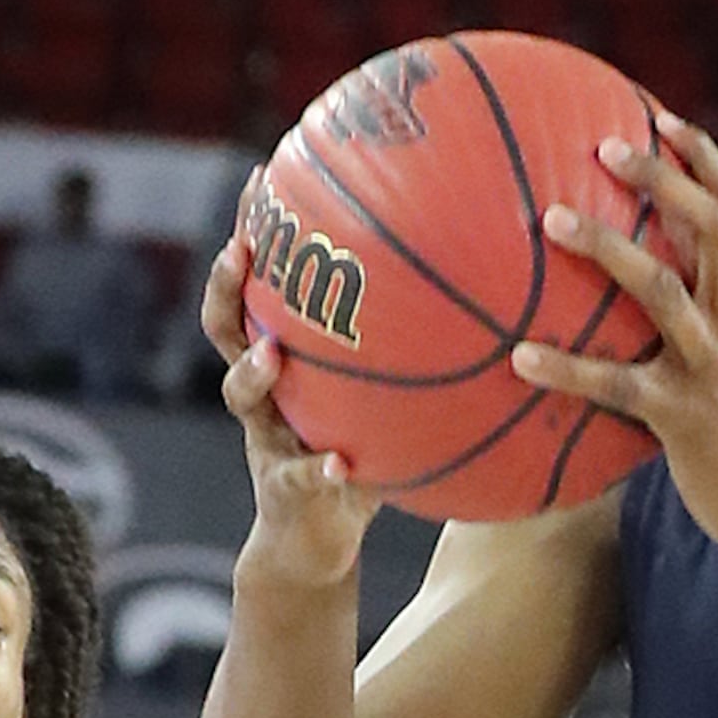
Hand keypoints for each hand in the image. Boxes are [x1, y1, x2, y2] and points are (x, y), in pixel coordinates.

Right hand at [202, 181, 380, 584]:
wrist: (316, 539)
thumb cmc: (359, 452)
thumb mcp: (381, 397)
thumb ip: (414, 352)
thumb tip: (491, 288)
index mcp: (282, 357)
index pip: (257, 285)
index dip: (251, 234)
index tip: (260, 178)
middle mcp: (263, 391)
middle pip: (225, 327)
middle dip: (226, 287)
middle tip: (239, 251)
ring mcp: (266, 439)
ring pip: (241, 395)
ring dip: (253, 373)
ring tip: (272, 354)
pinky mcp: (286, 490)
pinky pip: (297, 477)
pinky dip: (315, 471)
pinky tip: (337, 465)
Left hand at [520, 112, 717, 567]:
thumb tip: (671, 278)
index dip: (702, 159)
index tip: (660, 118)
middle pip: (708, 225)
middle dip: (660, 178)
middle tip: (602, 144)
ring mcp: (716, 367)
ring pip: (663, 289)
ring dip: (607, 249)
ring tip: (551, 218)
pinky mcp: (686, 418)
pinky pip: (618, 385)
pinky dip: (568, 367)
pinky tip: (520, 356)